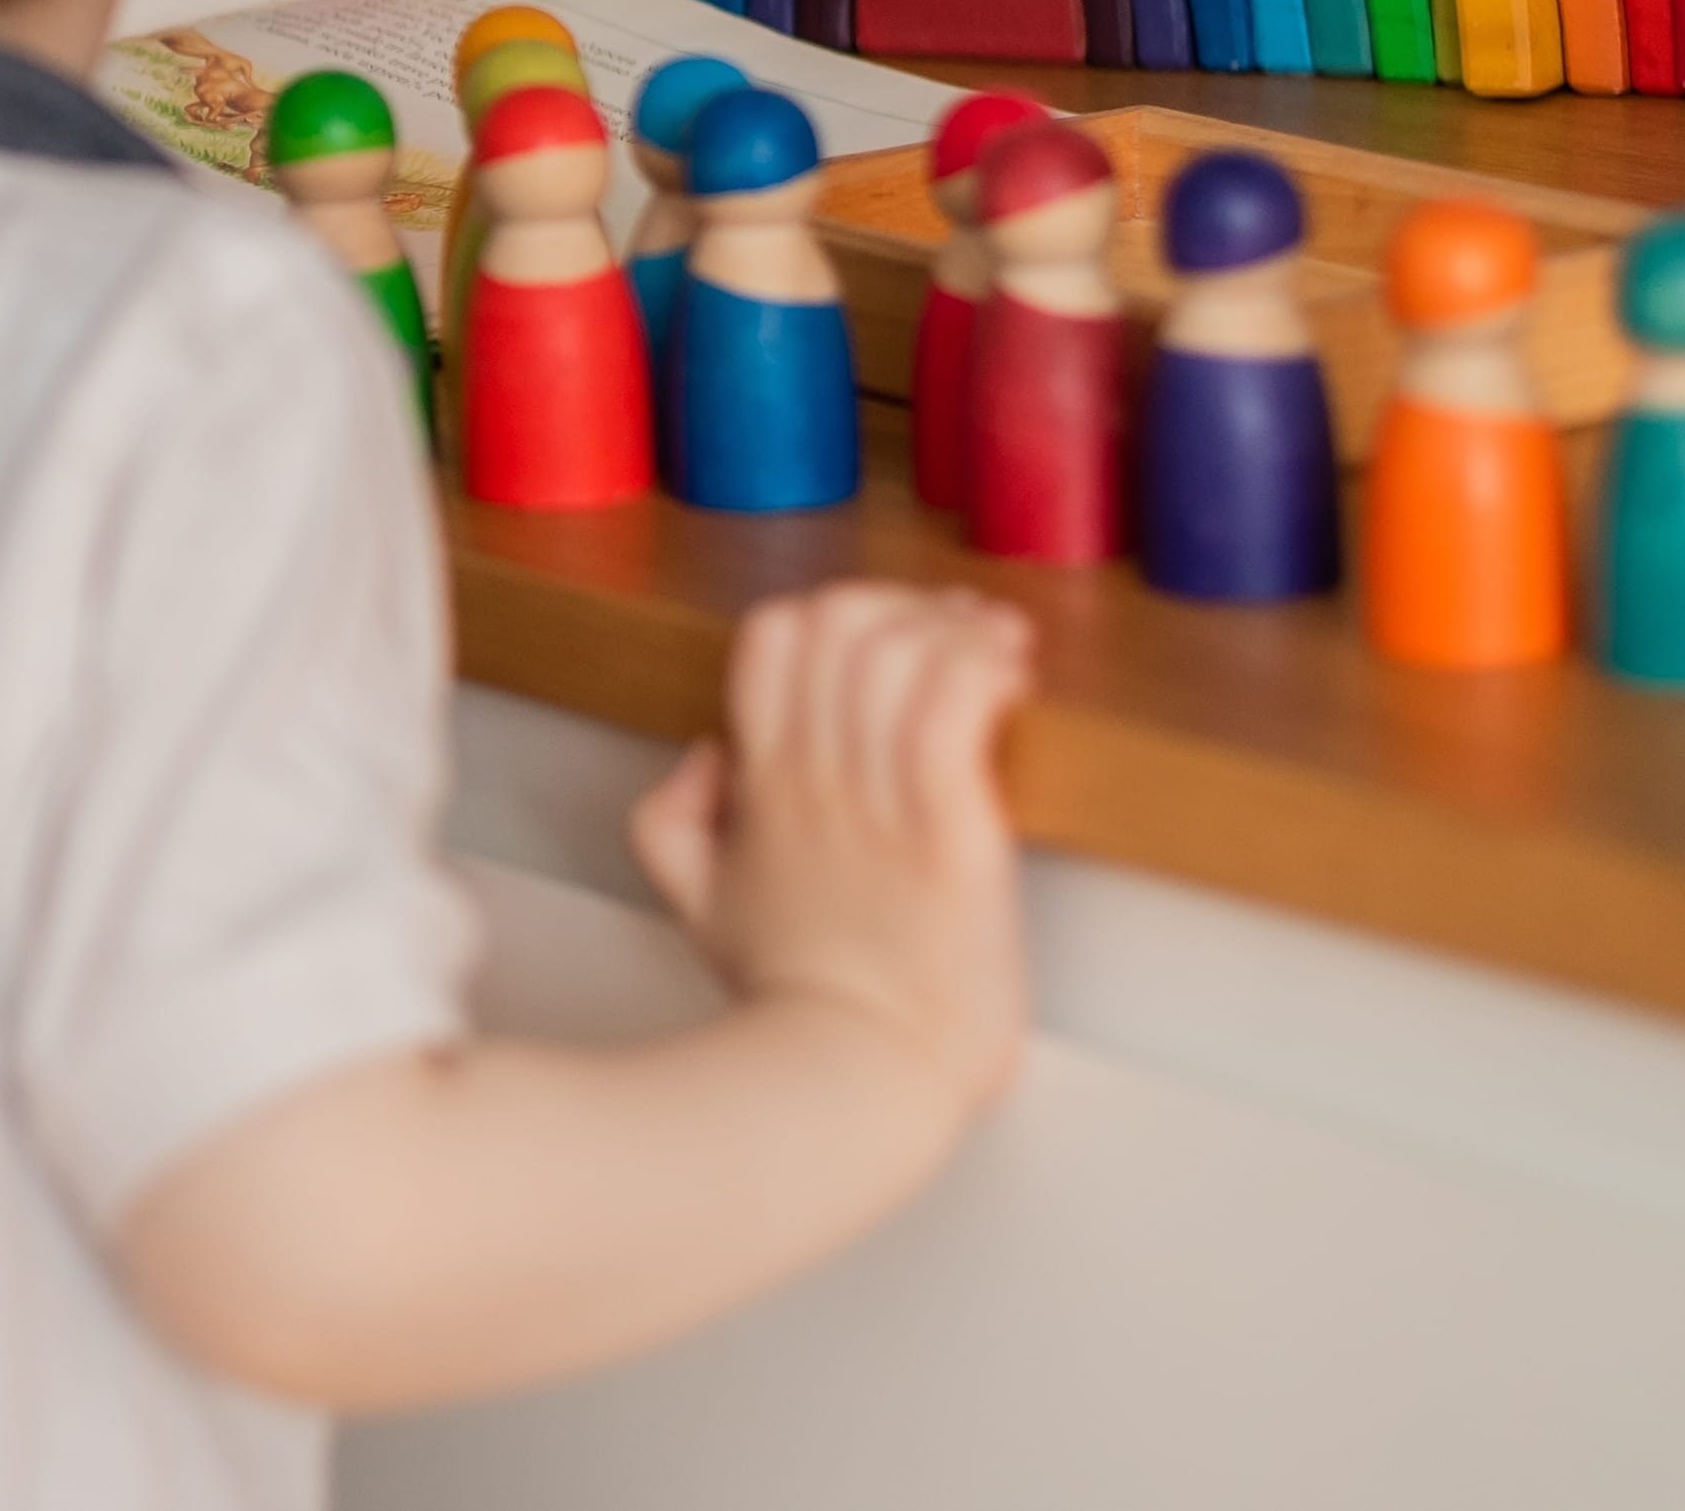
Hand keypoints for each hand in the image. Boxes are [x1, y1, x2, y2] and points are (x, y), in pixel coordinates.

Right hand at [627, 583, 1034, 1116]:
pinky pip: (957, 700)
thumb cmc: (799, 1003)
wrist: (856, 1078)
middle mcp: (814, 776)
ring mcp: (880, 800)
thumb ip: (671, 816)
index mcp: (762, 783)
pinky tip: (1013, 683)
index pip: (775, 636)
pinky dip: (986, 667)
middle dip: (909, 606)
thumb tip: (709, 753)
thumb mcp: (695, 903)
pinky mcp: (950, 831)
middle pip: (841, 619)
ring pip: (899, 645)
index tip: (896, 642)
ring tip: (1001, 654)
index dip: (835, 613)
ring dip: (959, 630)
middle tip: (962, 637)